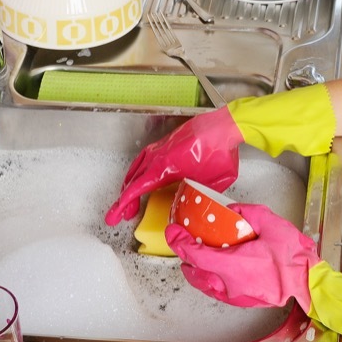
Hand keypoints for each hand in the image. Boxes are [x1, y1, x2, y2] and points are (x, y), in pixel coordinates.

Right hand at [104, 108, 244, 225]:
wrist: (224, 126)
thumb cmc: (220, 152)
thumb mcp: (212, 184)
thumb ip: (197, 197)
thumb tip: (191, 211)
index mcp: (165, 167)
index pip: (137, 188)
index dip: (125, 203)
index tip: (117, 215)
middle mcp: (158, 156)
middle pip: (133, 180)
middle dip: (125, 200)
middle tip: (121, 215)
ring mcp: (159, 148)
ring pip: (136, 169)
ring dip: (130, 187)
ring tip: (129, 202)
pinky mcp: (164, 144)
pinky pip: (143, 160)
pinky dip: (137, 173)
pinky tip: (139, 180)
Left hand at [164, 203, 320, 309]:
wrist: (307, 281)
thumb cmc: (293, 256)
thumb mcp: (271, 223)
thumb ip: (248, 213)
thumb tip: (231, 210)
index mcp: (233, 264)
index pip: (195, 255)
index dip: (179, 243)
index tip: (174, 232)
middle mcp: (229, 283)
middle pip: (194, 271)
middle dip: (184, 256)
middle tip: (183, 240)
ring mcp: (235, 295)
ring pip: (203, 284)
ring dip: (194, 269)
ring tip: (193, 255)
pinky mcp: (242, 300)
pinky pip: (215, 291)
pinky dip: (207, 280)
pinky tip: (211, 270)